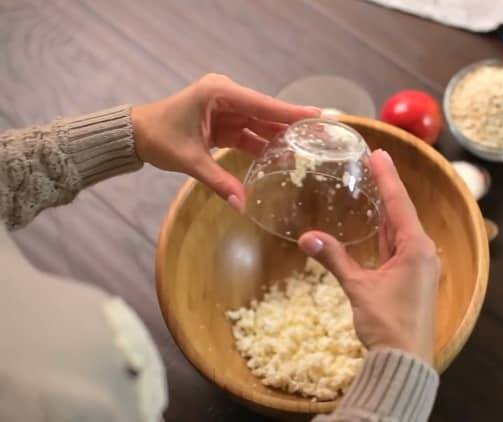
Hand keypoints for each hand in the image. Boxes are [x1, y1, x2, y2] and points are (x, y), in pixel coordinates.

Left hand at [131, 73, 319, 211]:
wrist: (135, 134)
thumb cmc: (158, 138)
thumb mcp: (190, 160)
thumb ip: (219, 181)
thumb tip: (242, 206)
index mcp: (219, 93)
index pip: (262, 104)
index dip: (290, 111)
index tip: (318, 115)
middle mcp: (226, 96)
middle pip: (266, 112)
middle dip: (291, 124)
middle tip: (322, 134)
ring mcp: (227, 108)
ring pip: (261, 124)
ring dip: (280, 137)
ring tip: (308, 149)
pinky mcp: (225, 122)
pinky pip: (251, 133)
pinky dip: (264, 145)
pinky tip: (283, 156)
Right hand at [297, 150, 440, 363]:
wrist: (405, 361)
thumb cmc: (388, 323)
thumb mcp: (359, 288)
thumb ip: (334, 259)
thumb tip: (306, 238)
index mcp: (415, 248)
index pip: (399, 204)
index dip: (388, 177)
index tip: (379, 153)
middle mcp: (422, 253)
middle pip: (402, 214)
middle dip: (387, 190)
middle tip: (372, 164)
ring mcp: (420, 267)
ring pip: (400, 232)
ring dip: (386, 213)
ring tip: (371, 189)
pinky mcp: (413, 280)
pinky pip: (398, 249)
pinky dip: (385, 235)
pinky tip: (374, 228)